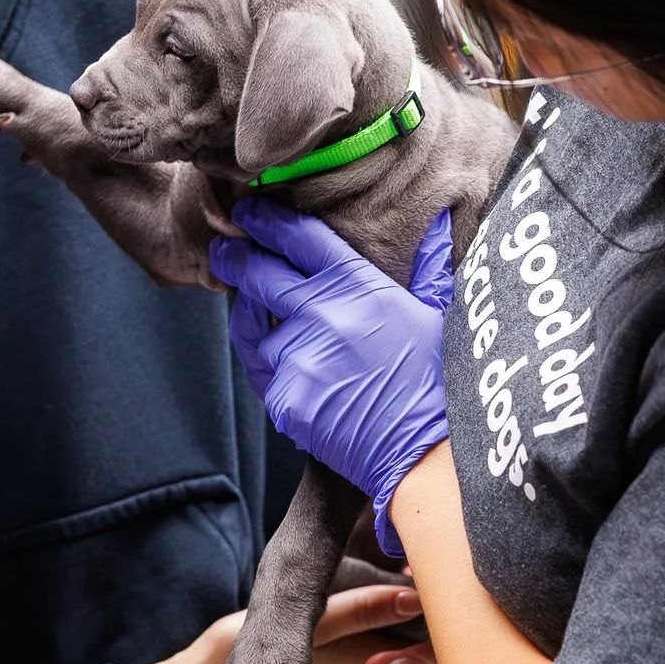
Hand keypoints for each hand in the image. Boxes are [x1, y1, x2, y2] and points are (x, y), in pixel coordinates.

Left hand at [210, 199, 455, 550]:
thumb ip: (428, 266)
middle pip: (260, 273)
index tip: (251, 211)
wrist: (429, 452)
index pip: (300, 238)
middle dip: (236, 257)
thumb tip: (440, 222)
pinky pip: (263, 374)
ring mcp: (300, 359)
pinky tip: (286, 366)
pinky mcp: (286, 399)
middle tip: (224, 249)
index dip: (268, 220)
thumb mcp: (439, 313)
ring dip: (253, 320)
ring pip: (253, 329)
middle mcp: (324, 316)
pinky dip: (271, 368)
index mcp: (361, 287)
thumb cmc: (440, 381)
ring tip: (252, 310)